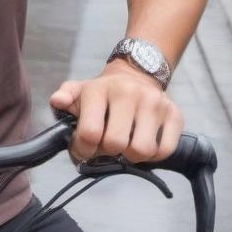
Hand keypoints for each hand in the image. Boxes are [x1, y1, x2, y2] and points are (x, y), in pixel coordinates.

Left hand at [49, 60, 182, 163]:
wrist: (135, 75)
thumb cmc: (103, 91)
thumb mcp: (79, 90)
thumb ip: (65, 96)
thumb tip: (57, 101)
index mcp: (100, 89)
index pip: (90, 132)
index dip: (83, 150)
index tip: (84, 149)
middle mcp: (129, 93)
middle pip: (116, 144)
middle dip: (108, 152)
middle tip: (106, 146)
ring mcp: (154, 103)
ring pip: (142, 151)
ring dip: (131, 156)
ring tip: (124, 145)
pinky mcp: (174, 114)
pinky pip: (165, 151)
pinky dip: (153, 156)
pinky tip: (142, 143)